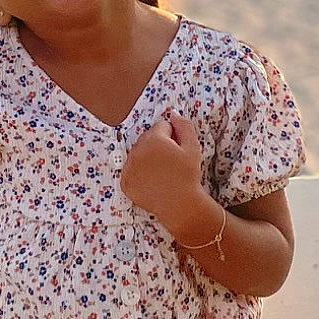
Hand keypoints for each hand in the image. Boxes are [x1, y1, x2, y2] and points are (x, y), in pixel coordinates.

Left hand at [120, 111, 216, 242]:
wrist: (180, 205)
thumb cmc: (188, 176)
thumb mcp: (193, 147)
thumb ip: (184, 126)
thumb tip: (173, 113)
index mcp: (153, 139)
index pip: (162, 127)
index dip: (173, 137)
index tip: (178, 151)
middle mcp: (137, 150)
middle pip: (148, 139)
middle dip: (159, 145)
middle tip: (171, 162)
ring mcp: (129, 167)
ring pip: (138, 154)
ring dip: (148, 158)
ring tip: (162, 172)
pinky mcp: (125, 182)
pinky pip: (131, 170)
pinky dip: (139, 173)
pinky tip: (152, 181)